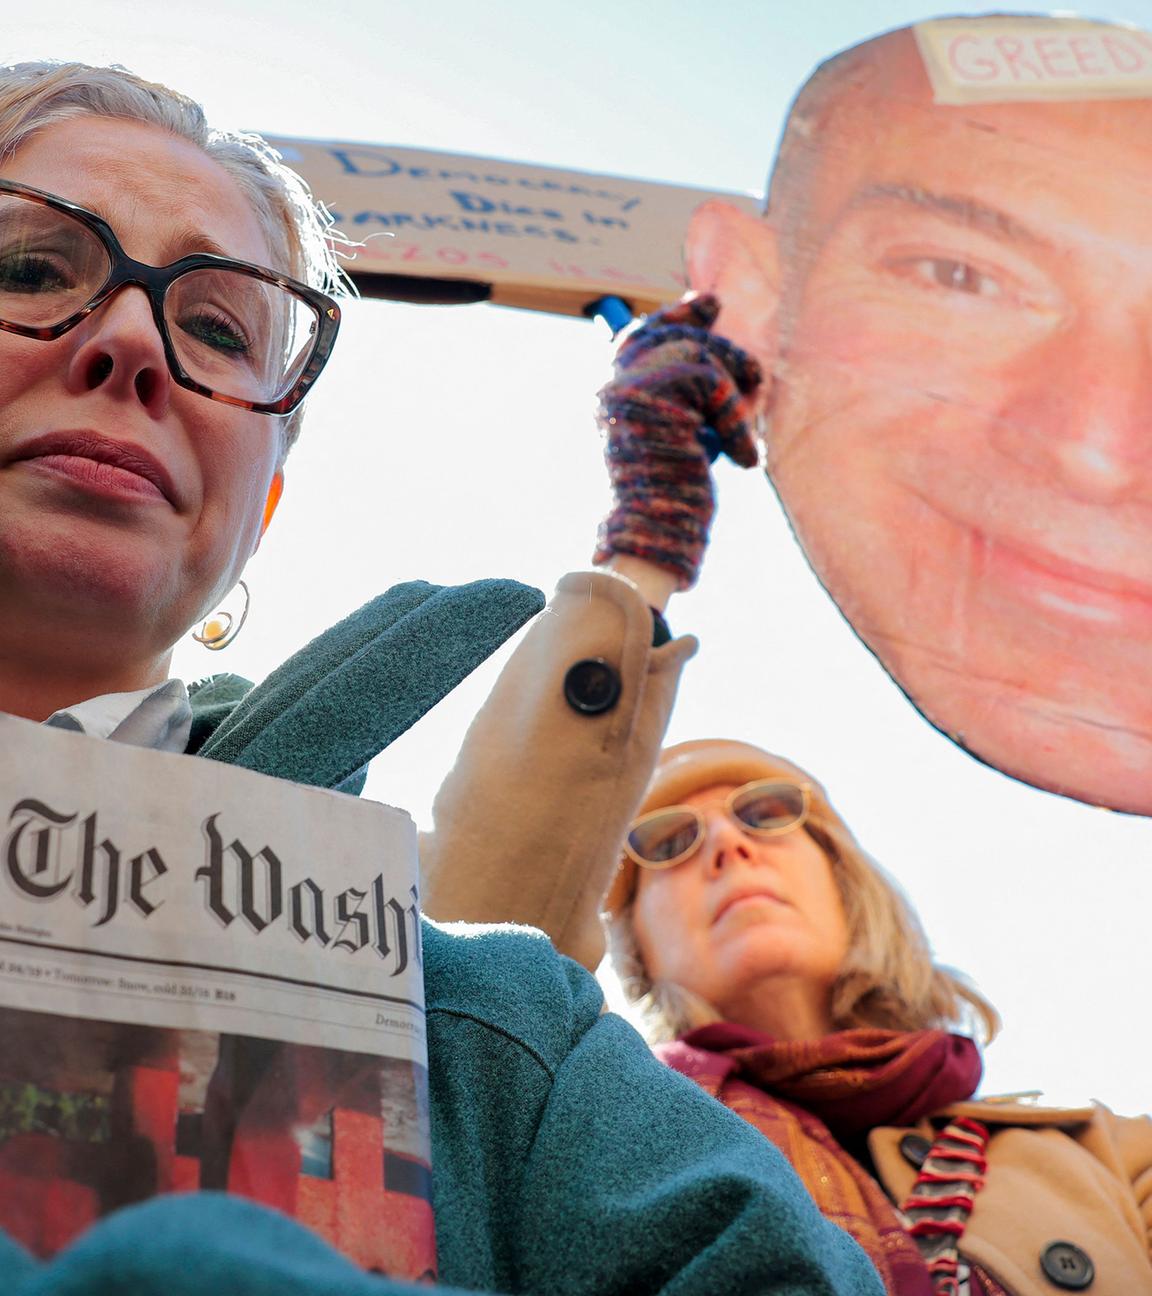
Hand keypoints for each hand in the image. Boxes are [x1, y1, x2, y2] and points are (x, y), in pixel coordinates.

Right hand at [592, 294, 761, 590]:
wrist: (651, 535)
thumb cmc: (666, 502)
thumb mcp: (676, 439)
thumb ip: (684, 401)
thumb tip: (716, 359)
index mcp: (610, 398)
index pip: (637, 338)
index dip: (673, 316)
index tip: (705, 300)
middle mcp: (613, 387)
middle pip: (672, 335)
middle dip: (717, 343)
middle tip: (753, 372)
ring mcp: (631, 388)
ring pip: (700, 354)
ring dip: (734, 389)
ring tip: (744, 433)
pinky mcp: (656, 397)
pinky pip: (715, 383)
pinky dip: (738, 420)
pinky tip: (743, 459)